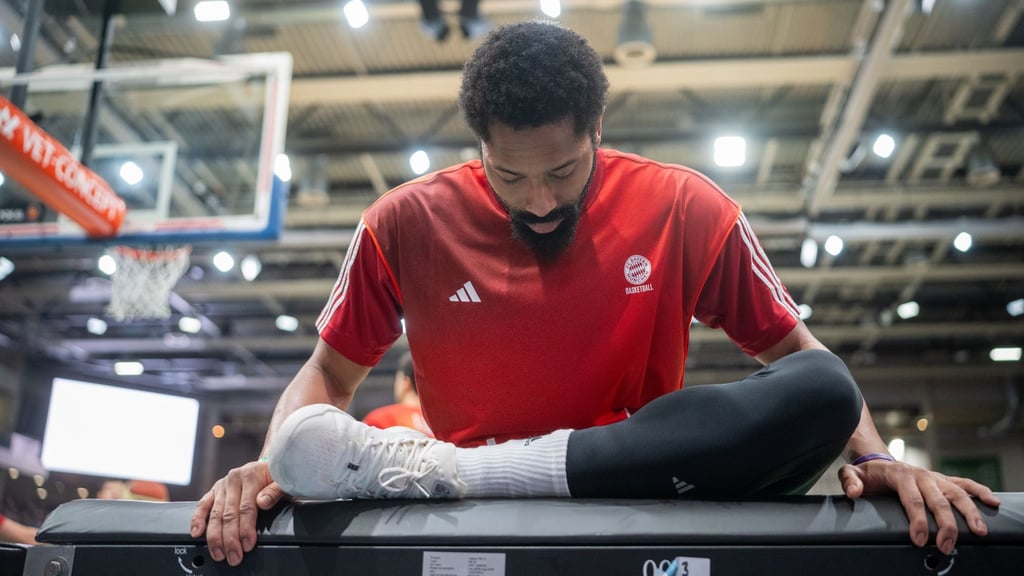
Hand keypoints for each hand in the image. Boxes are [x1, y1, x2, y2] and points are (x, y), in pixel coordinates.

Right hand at [189, 460, 286, 565]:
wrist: (271, 467)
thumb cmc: (278, 477)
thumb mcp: (283, 483)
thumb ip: (275, 491)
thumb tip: (263, 502)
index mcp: (251, 475)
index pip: (246, 506)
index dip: (246, 528)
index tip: (248, 544)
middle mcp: (234, 479)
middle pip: (229, 513)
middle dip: (230, 538)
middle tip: (234, 555)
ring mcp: (222, 485)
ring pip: (215, 513)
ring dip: (215, 536)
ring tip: (219, 553)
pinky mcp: (214, 490)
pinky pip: (203, 505)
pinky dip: (197, 519)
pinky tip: (197, 532)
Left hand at [839, 459, 999, 554]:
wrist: (877, 460)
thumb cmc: (866, 473)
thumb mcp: (850, 474)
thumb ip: (850, 481)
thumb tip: (855, 492)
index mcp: (900, 475)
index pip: (912, 500)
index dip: (917, 520)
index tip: (919, 540)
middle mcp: (921, 475)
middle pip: (938, 500)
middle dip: (945, 524)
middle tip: (946, 546)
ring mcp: (934, 477)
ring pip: (956, 493)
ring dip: (969, 512)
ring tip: (979, 531)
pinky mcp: (943, 480)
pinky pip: (964, 483)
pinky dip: (979, 491)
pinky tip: (992, 502)